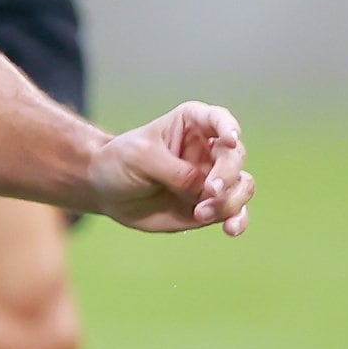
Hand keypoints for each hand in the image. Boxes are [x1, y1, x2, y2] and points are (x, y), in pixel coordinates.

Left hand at [85, 102, 251, 235]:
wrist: (105, 191)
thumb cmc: (120, 162)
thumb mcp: (141, 158)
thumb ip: (176, 172)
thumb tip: (206, 191)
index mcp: (192, 123)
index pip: (218, 118)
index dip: (229, 127)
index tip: (229, 141)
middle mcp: (208, 149)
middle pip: (235, 157)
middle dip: (228, 175)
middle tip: (209, 191)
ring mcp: (212, 178)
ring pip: (241, 186)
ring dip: (231, 201)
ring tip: (201, 213)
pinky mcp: (209, 205)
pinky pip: (234, 212)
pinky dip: (238, 220)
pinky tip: (231, 230)